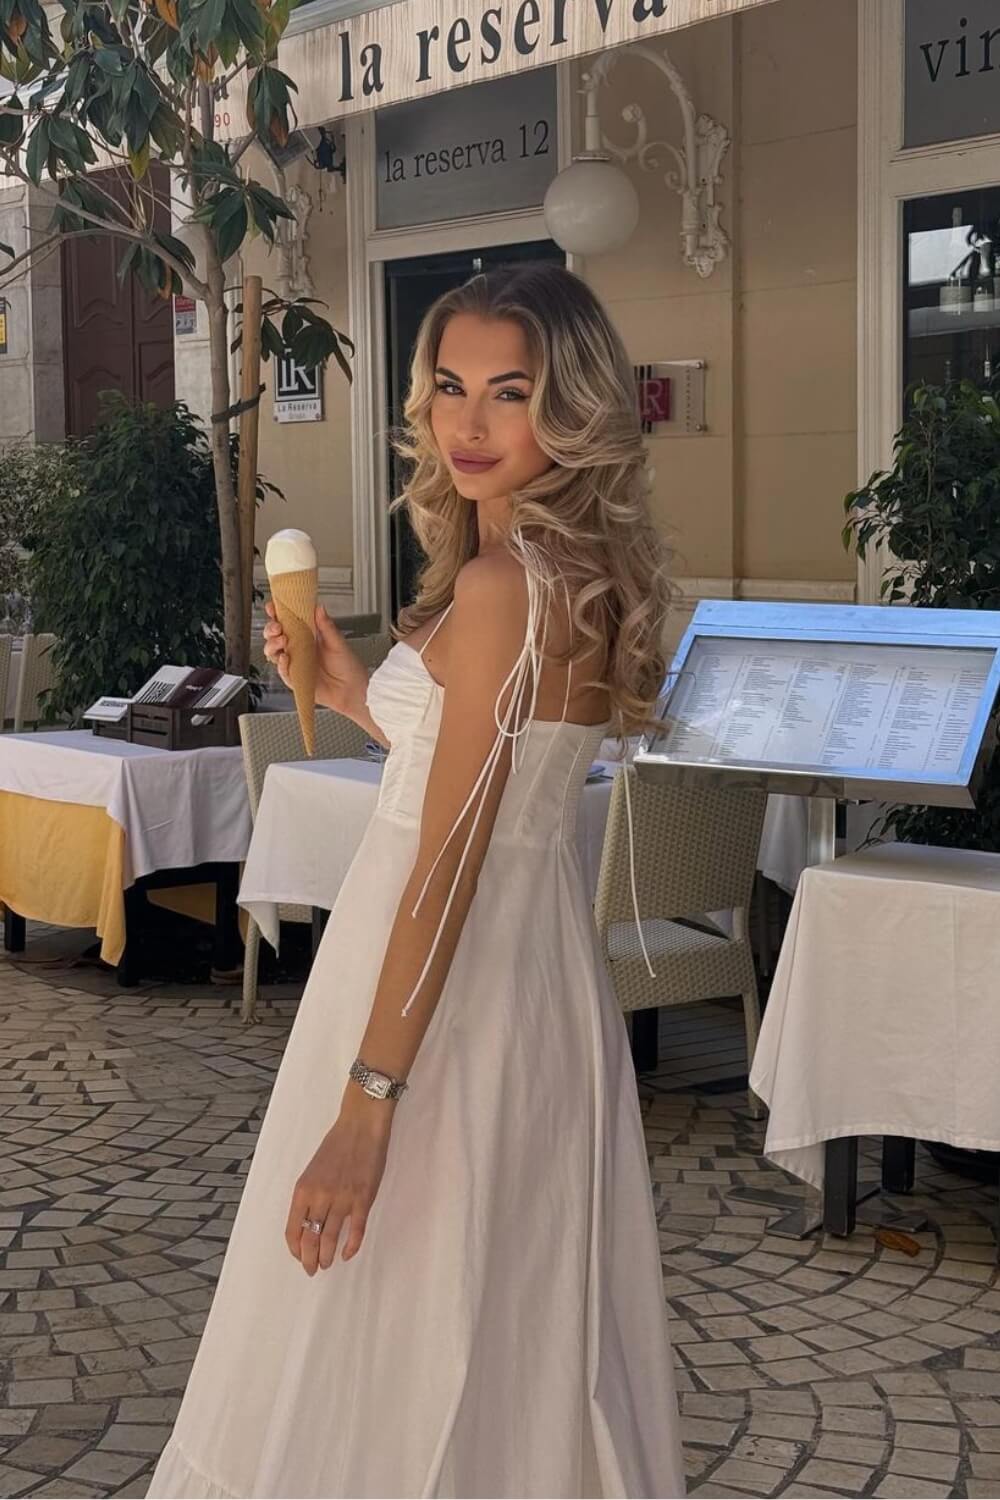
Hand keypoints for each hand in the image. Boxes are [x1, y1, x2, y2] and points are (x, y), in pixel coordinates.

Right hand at [262, 601, 368, 716]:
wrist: (351, 689)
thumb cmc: (347, 665)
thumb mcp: (338, 642)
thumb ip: (326, 626)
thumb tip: (319, 608)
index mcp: (306, 634)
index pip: (286, 621)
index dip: (276, 613)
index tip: (273, 607)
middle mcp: (297, 647)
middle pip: (274, 635)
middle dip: (271, 629)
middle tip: (277, 627)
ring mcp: (294, 662)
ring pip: (273, 652)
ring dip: (272, 645)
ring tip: (282, 641)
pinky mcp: (295, 678)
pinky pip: (282, 670)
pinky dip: (281, 664)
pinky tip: (286, 658)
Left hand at [284, 1099, 392, 1273]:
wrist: (361, 1126)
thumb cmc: (337, 1145)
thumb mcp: (313, 1170)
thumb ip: (309, 1196)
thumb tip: (308, 1222)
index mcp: (304, 1189)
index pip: (293, 1229)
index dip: (295, 1248)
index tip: (299, 1256)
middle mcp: (320, 1196)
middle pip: (310, 1239)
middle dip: (309, 1259)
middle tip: (312, 1269)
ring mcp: (343, 1199)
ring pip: (331, 1239)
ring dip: (327, 1256)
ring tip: (327, 1264)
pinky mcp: (363, 1198)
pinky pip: (356, 1230)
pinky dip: (351, 1246)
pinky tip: (347, 1254)